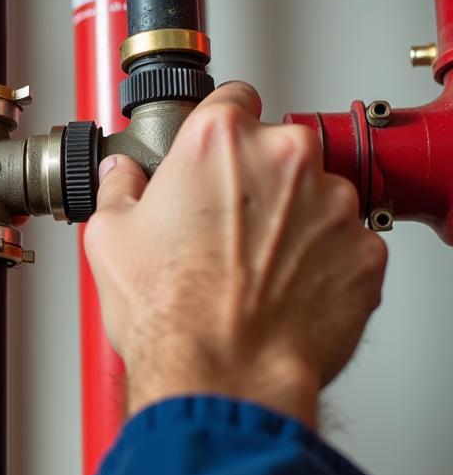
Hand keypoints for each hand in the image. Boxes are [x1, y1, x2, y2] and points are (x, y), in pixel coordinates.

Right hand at [84, 81, 387, 428]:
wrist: (224, 376)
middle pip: (278, 148)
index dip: (218, 129)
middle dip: (256, 179)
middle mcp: (285, 160)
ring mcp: (333, 205)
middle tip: (225, 227)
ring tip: (252, 268)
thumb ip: (119, 188)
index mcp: (219, 142)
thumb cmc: (169, 313)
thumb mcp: (110, 239)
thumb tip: (121, 174)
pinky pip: (345, 243)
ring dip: (292, 220)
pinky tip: (284, 290)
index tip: (214, 153)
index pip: (231, 99)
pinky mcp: (365, 252)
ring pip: (316, 196)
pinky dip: (322, 261)